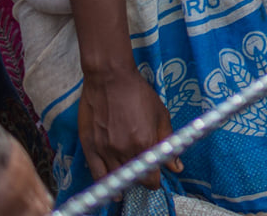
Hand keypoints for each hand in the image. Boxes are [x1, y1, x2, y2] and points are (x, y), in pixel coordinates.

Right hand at [78, 63, 178, 186]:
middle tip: (145, 173)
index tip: (157, 178)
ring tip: (132, 176)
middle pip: (134, 179)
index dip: (155, 181)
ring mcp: (104, 150)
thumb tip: (177, 167)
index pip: (151, 177)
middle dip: (142, 179)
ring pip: (116, 178)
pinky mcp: (89, 147)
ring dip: (126, 180)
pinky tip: (114, 188)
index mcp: (144, 143)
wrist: (111, 79)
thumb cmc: (139, 94)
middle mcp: (124, 150)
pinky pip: (96, 173)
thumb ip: (168, 143)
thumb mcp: (161, 115)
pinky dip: (106, 182)